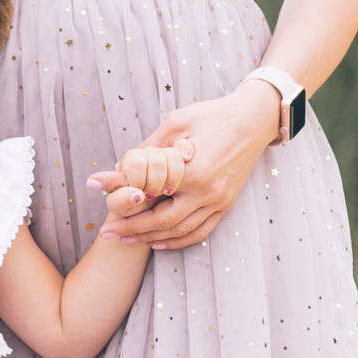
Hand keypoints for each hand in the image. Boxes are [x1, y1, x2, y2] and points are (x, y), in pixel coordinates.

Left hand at [89, 79, 280, 249]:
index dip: (124, 203)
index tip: (103, 205)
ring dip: (151, 238)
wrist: (254, 119)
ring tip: (127, 239)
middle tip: (108, 234)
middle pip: (163, 222)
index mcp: (192, 172)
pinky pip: (201, 231)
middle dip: (132, 230)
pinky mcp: (226, 203)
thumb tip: (120, 167)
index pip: (150, 196)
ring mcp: (219, 200)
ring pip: (181, 231)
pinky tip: (160, 241)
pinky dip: (179, 240)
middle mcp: (206, 192)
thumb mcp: (175, 124)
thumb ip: (148, 149)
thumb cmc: (213, 116)